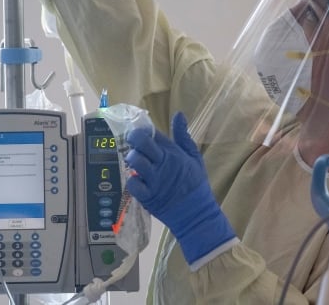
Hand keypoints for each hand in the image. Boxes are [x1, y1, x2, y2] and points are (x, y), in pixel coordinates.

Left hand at [125, 112, 235, 264]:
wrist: (196, 213)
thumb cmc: (195, 184)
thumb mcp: (194, 157)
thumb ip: (184, 136)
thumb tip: (179, 115)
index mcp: (173, 152)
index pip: (153, 133)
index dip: (143, 129)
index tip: (139, 130)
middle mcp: (163, 163)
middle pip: (141, 142)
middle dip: (133, 138)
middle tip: (132, 141)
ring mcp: (154, 180)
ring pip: (135, 160)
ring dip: (131, 158)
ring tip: (133, 162)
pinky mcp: (148, 196)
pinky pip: (133, 183)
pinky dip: (132, 181)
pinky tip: (136, 180)